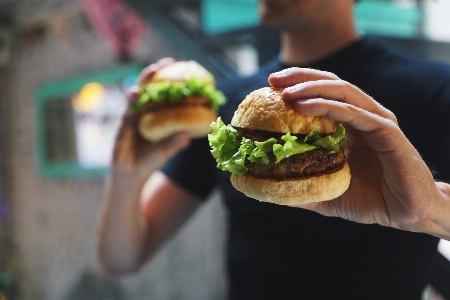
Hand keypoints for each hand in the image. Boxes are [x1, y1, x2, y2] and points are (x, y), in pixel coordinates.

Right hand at [112, 58, 190, 174]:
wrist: (131, 175)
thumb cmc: (150, 161)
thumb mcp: (166, 152)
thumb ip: (176, 143)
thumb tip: (190, 133)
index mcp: (157, 116)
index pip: (164, 94)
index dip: (171, 81)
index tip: (182, 68)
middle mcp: (145, 112)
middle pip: (150, 87)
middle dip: (156, 73)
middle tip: (167, 62)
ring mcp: (133, 116)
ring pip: (138, 93)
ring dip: (144, 80)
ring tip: (153, 70)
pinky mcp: (123, 123)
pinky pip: (127, 108)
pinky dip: (130, 100)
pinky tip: (134, 93)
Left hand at [268, 68, 449, 237]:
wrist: (407, 214)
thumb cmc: (369, 200)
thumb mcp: (326, 192)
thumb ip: (300, 185)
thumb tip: (268, 186)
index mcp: (350, 124)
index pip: (322, 94)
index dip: (297, 85)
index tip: (269, 87)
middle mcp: (363, 116)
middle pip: (331, 84)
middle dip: (300, 77)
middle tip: (272, 80)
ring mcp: (376, 121)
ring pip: (342, 92)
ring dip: (311, 89)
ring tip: (286, 93)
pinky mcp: (387, 131)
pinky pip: (354, 113)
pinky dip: (328, 106)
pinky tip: (304, 107)